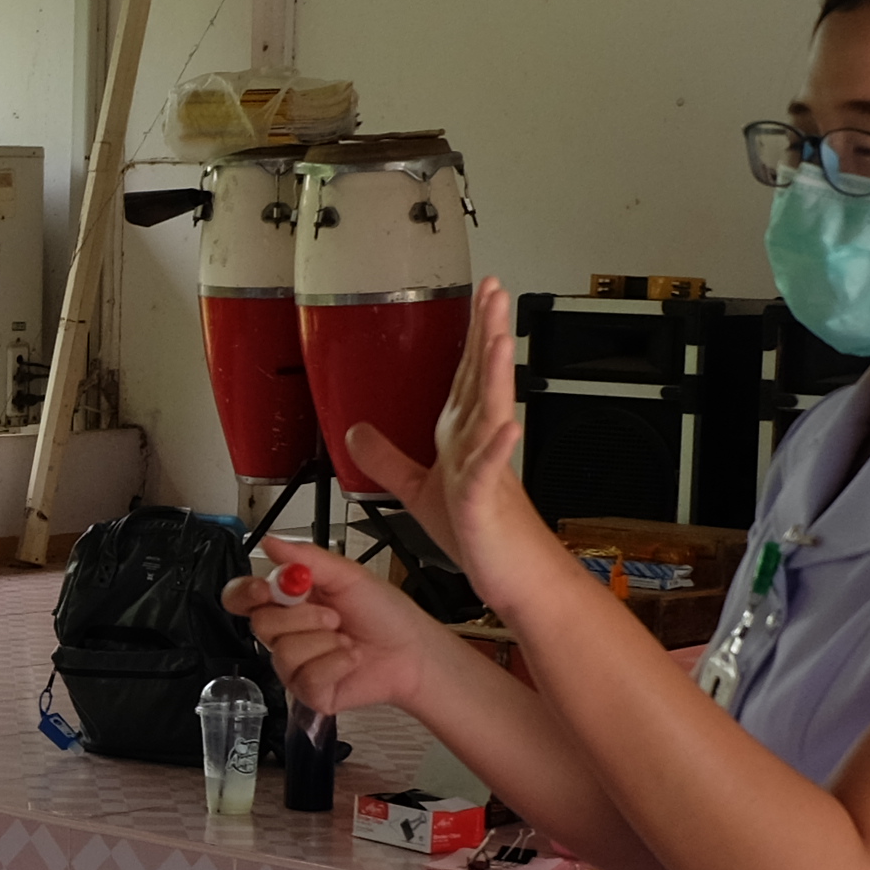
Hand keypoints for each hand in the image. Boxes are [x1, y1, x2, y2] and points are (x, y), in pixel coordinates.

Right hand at [222, 534, 455, 726]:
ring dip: (323, 642)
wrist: (413, 650)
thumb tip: (270, 542)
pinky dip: (334, 664)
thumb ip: (306, 558)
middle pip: (260, 624)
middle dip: (302, 617)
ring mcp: (294, 665)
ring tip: (347, 639)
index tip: (265, 590)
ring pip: (283, 652)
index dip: (245, 593)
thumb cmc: (384, 613)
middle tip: (334, 615)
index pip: (243, 597)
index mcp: (289, 601)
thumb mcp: (347, 575)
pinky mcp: (308, 691)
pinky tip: (351, 658)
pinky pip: (305, 678)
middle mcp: (286, 633)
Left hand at [344, 275, 560, 598]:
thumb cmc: (479, 536)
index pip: (466, 374)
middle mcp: (477, 445)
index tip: (481, 294)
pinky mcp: (484, 503)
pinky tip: (506, 427)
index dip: (472, 333)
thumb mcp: (416, 491)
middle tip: (495, 290)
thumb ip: (386, 458)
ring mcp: (485, 470)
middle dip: (488, 333)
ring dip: (495, 376)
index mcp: (461, 437)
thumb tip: (355, 431)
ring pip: (490, 415)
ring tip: (500, 338)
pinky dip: (499, 450)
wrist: (515, 578)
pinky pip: (490, 473)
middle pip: (482, 379)